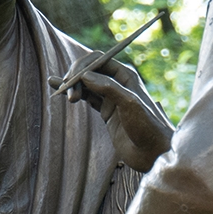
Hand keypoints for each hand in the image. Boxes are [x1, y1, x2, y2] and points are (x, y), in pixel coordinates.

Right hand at [53, 55, 172, 171]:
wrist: (155, 153)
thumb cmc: (148, 127)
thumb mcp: (130, 104)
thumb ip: (109, 88)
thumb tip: (84, 76)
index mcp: (125, 75)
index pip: (98, 60)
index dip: (82, 66)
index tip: (71, 80)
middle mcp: (117, 82)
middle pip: (89, 70)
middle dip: (75, 78)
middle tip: (69, 94)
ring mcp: (110, 97)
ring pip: (85, 83)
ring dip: (72, 85)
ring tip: (60, 92)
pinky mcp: (106, 111)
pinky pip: (86, 97)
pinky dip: (72, 93)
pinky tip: (57, 89)